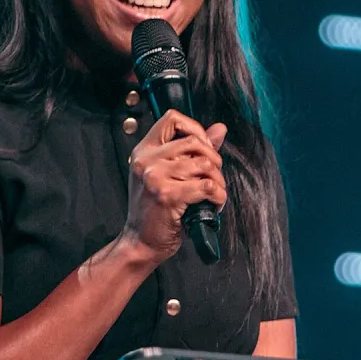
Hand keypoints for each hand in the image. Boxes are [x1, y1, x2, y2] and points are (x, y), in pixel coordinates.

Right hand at [122, 110, 227, 264]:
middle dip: (213, 159)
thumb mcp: (167, 175)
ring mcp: (155, 177)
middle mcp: (146, 160)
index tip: (203, 147)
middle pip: (194, 141)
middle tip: (213, 176)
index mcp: (144, 151)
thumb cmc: (154, 210)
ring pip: (204, 164)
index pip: (171, 118)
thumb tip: (220, 129)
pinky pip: (207, 186)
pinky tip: (213, 204)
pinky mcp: (167, 195)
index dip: (194, 128)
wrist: (140, 241)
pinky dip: (218, 196)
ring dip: (218, 181)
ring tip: (213, 193)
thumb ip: (192, 150)